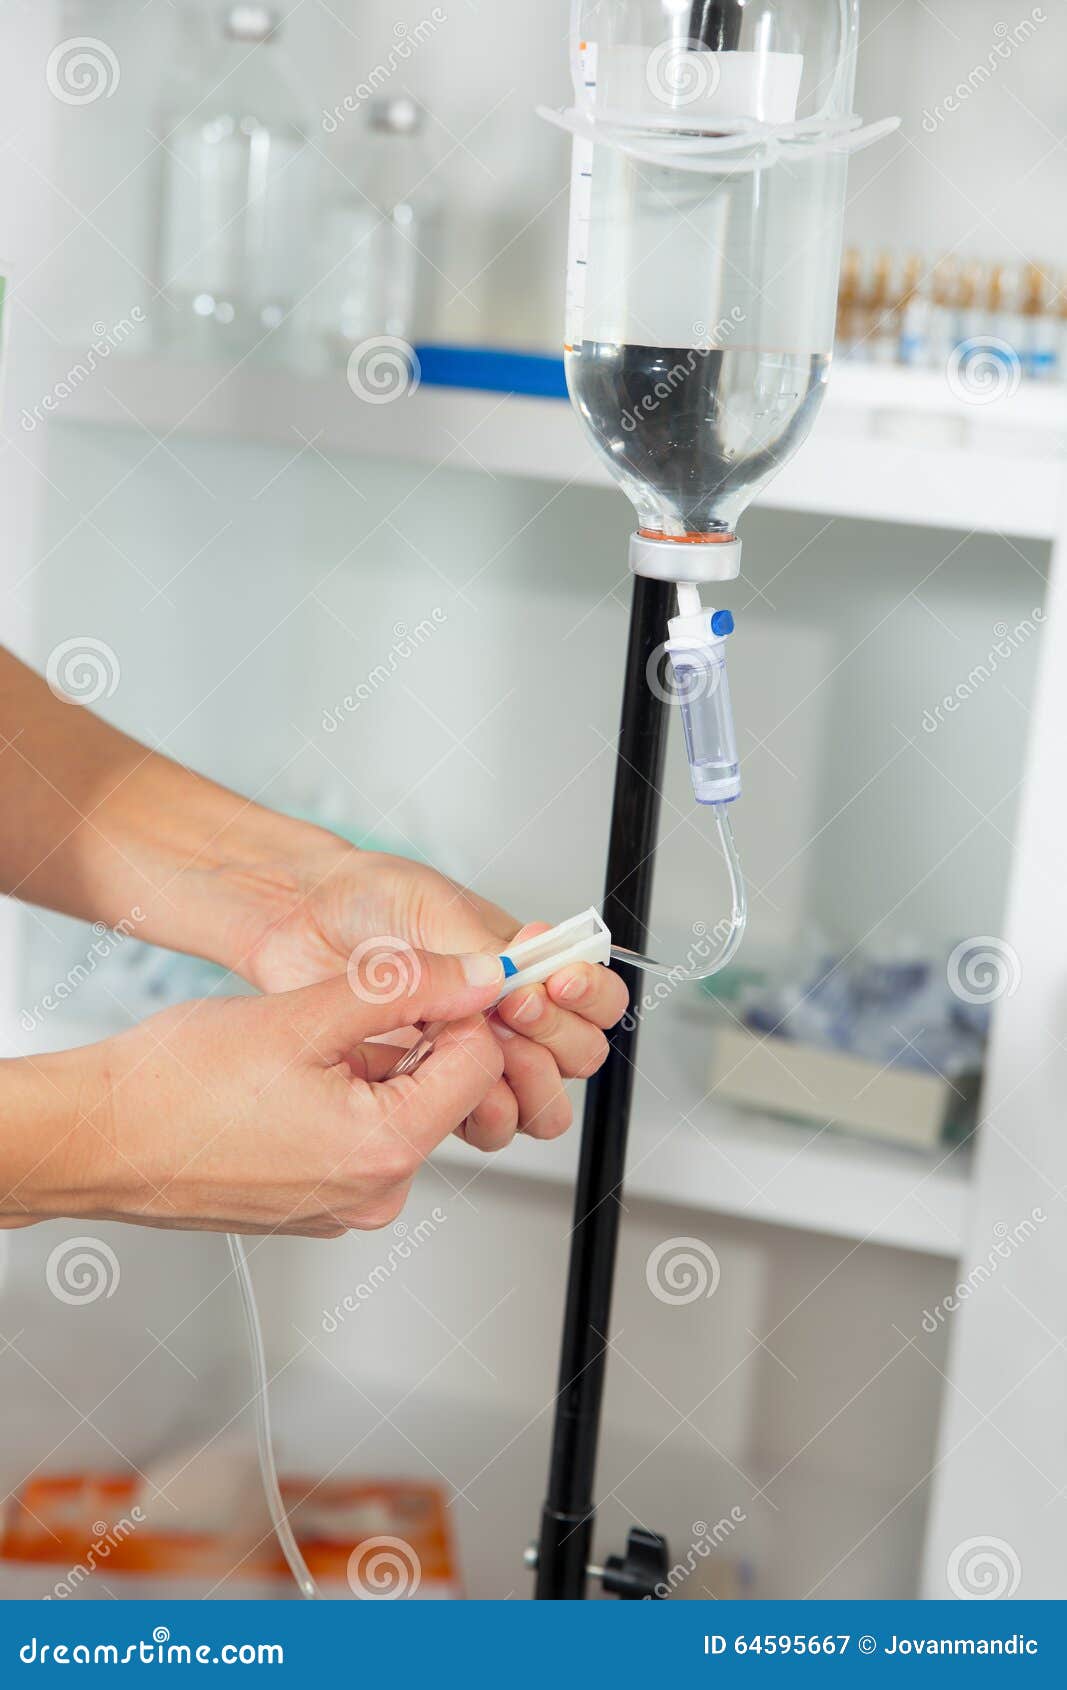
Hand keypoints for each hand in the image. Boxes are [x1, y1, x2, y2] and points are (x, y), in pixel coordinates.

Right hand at [9, 950, 505, 1236]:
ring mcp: (344, 1207)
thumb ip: (407, 988)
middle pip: (441, 1089)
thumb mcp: (305, 1013)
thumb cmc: (176, 1086)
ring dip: (367, 1065)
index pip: (478, 1064)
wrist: (97, 1138)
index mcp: (386, 1150)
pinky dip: (338, 1098)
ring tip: (297, 1044)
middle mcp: (376, 1193)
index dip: (457, 1008)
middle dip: (407, 1037)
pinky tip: (283, 1077)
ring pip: (396, 1109)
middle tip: (340, 1005)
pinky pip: (357, 1138)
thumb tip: (480, 976)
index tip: (425, 977)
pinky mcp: (316, 1206)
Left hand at [233, 835, 627, 1153]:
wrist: (301, 917)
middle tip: (510, 1011)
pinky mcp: (429, 1088)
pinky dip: (476, 1108)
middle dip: (554, 1038)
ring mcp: (471, 1055)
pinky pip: (481, 1125)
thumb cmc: (368, 895)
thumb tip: (524, 984)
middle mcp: (508, 1016)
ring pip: (538, 1104)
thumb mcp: (434, 906)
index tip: (556, 981)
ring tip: (483, 1045)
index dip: (588, 997)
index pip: (595, 999)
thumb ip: (482, 950)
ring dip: (523, 1083)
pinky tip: (440, 1071)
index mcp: (527, 965)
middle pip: (577, 1058)